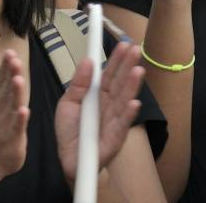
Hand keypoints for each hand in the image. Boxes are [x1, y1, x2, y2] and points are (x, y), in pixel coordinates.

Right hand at [0, 49, 30, 178]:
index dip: (5, 66)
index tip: (10, 52)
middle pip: (5, 89)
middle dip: (10, 75)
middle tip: (14, 60)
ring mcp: (3, 124)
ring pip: (11, 106)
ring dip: (14, 93)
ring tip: (18, 79)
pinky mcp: (12, 138)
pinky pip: (17, 128)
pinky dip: (20, 120)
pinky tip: (24, 110)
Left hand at [54, 41, 144, 182]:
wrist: (71, 163)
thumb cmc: (71, 132)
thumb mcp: (68, 103)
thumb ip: (78, 83)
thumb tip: (88, 61)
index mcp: (97, 95)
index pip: (108, 73)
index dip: (115, 59)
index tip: (123, 43)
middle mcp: (109, 105)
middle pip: (119, 83)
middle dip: (127, 66)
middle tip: (135, 49)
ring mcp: (113, 121)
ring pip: (123, 101)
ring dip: (131, 87)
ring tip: (138, 71)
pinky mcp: (114, 140)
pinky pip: (121, 126)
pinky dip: (128, 116)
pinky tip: (134, 103)